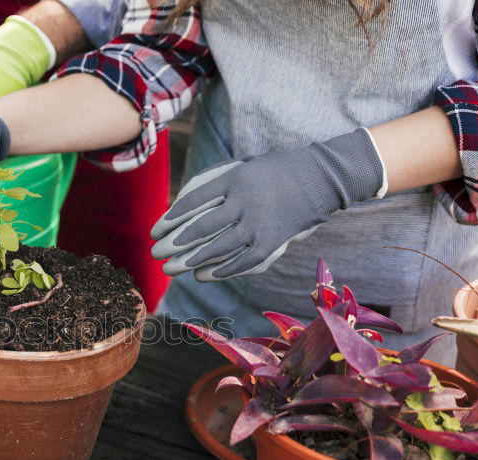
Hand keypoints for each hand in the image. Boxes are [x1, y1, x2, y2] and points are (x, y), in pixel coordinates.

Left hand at [151, 128, 384, 280]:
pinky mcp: (273, 240)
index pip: (193, 201)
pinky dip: (222, 269)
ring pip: (219, 247)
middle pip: (201, 227)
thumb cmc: (277, 171)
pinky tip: (204, 275)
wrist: (322, 178)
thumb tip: (184, 203)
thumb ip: (217, 182)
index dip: (171, 217)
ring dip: (192, 260)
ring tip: (173, 268)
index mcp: (234, 179)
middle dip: (174, 243)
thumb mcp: (244, 167)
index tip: (156, 229)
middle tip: (156, 252)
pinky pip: (243, 261)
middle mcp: (245, 201)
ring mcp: (260, 223)